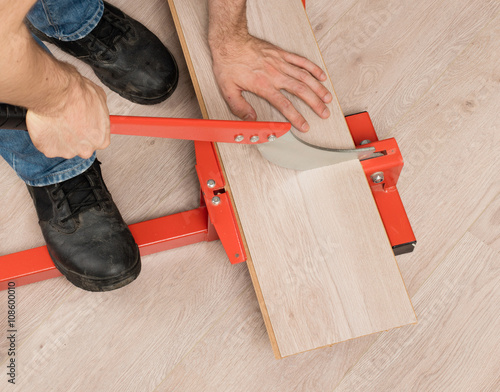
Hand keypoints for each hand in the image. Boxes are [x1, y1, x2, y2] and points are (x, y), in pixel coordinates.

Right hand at [26, 73, 109, 158]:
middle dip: (75, 135)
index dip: (88, 130)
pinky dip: (45, 136)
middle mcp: (86, 149)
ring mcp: (67, 151)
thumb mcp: (100, 98)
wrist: (56, 94)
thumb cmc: (78, 96)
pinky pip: (47, 144)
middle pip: (80, 146)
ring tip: (57, 119)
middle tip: (68, 120)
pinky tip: (47, 123)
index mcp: (101, 139)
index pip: (97, 140)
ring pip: (63, 146)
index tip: (82, 123)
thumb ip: (100, 113)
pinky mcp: (49, 150)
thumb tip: (96, 110)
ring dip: (60, 136)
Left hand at [210, 34, 332, 131]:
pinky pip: (301, 61)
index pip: (284, 105)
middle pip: (301, 91)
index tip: (304, 126)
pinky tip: (321, 76)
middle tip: (324, 113)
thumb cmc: (228, 63)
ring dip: (318, 88)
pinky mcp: (281, 53)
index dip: (296, 117)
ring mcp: (280, 63)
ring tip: (328, 98)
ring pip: (305, 77)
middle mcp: (275, 74)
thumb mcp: (228, 90)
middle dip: (315, 104)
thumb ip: (239, 107)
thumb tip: (250, 120)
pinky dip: (313, 68)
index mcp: (264, 85)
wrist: (229, 40)